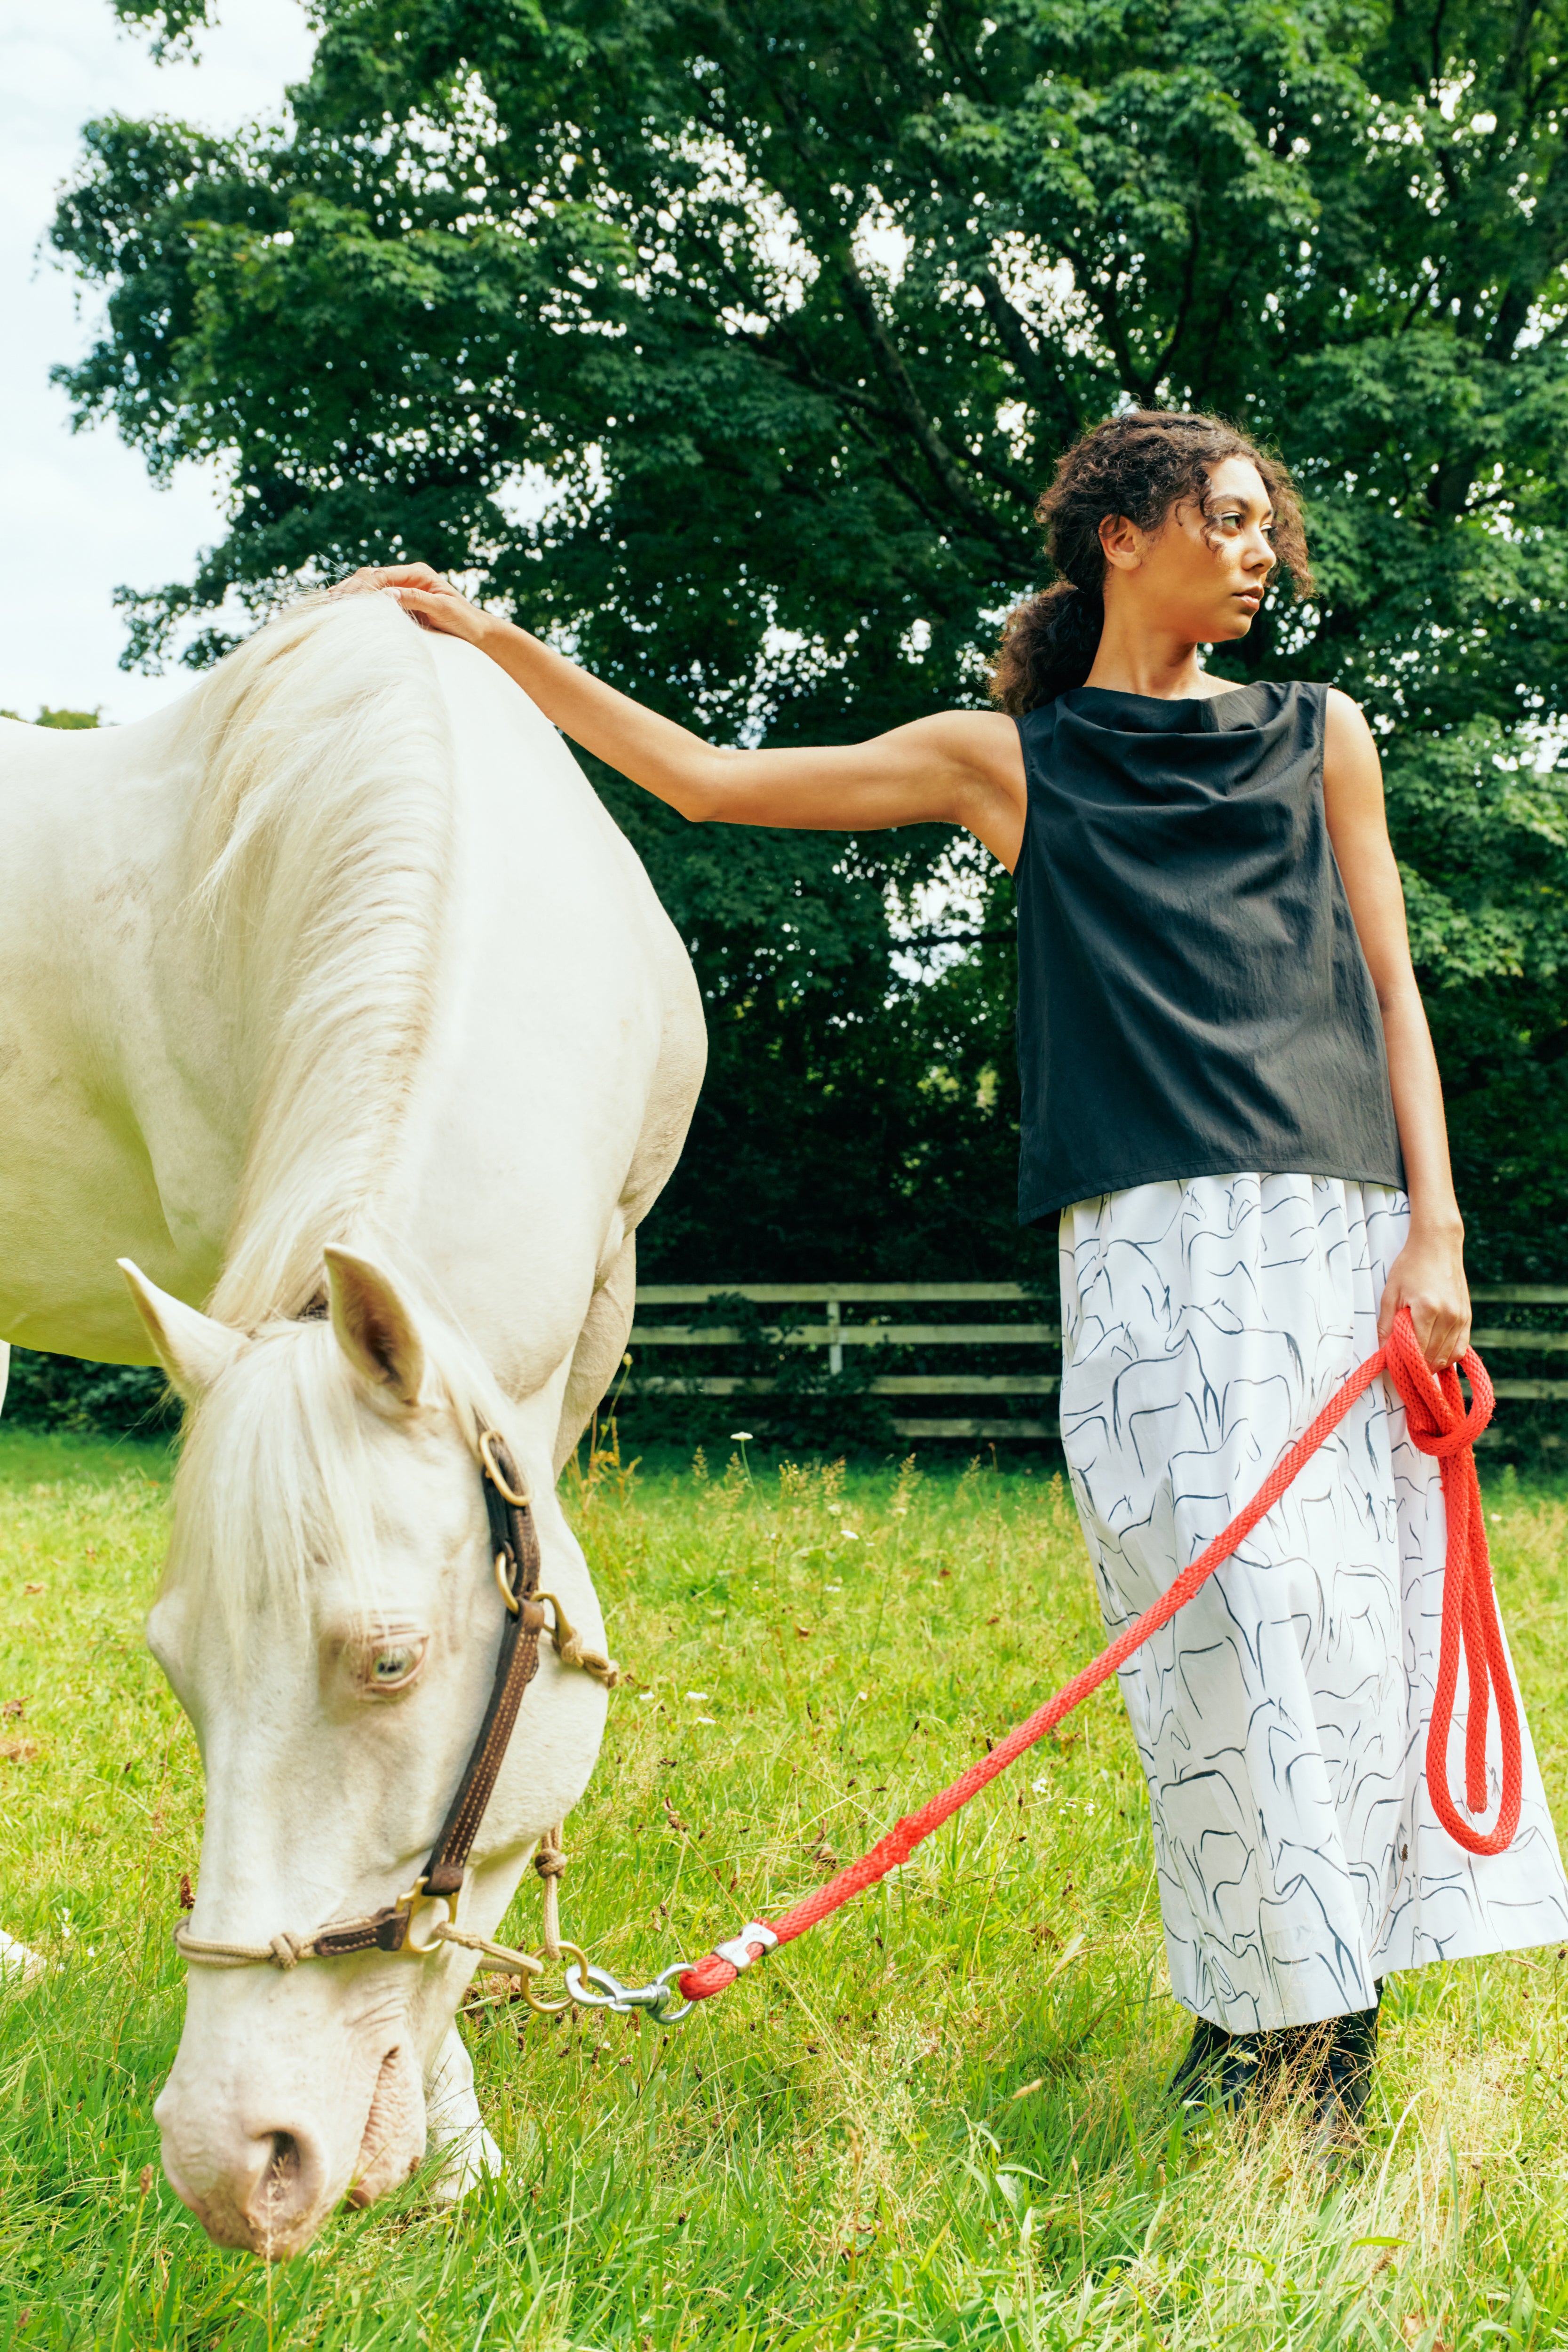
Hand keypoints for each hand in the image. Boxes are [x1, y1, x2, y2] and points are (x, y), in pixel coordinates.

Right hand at [326, 562, 496, 647]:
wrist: (477, 633)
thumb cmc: (464, 621)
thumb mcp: (443, 609)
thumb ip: (416, 599)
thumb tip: (386, 595)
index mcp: (417, 573)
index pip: (380, 576)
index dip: (361, 588)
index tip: (346, 601)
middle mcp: (407, 576)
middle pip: (369, 576)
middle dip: (349, 589)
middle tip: (330, 602)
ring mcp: (402, 587)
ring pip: (367, 585)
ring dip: (349, 594)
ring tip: (328, 603)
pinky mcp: (399, 601)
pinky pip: (373, 597)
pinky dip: (356, 601)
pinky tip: (339, 606)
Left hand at [1376, 1222, 1469, 1369]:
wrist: (1438, 1244)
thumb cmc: (1410, 1265)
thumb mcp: (1391, 1292)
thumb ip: (1386, 1324)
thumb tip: (1383, 1352)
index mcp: (1427, 1309)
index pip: (1416, 1350)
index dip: (1404, 1363)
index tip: (1392, 1367)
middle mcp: (1448, 1316)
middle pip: (1432, 1357)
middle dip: (1416, 1367)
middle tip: (1401, 1366)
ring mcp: (1461, 1317)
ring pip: (1447, 1357)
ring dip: (1431, 1365)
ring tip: (1416, 1363)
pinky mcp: (1467, 1317)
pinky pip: (1460, 1349)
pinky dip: (1447, 1358)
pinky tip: (1434, 1357)